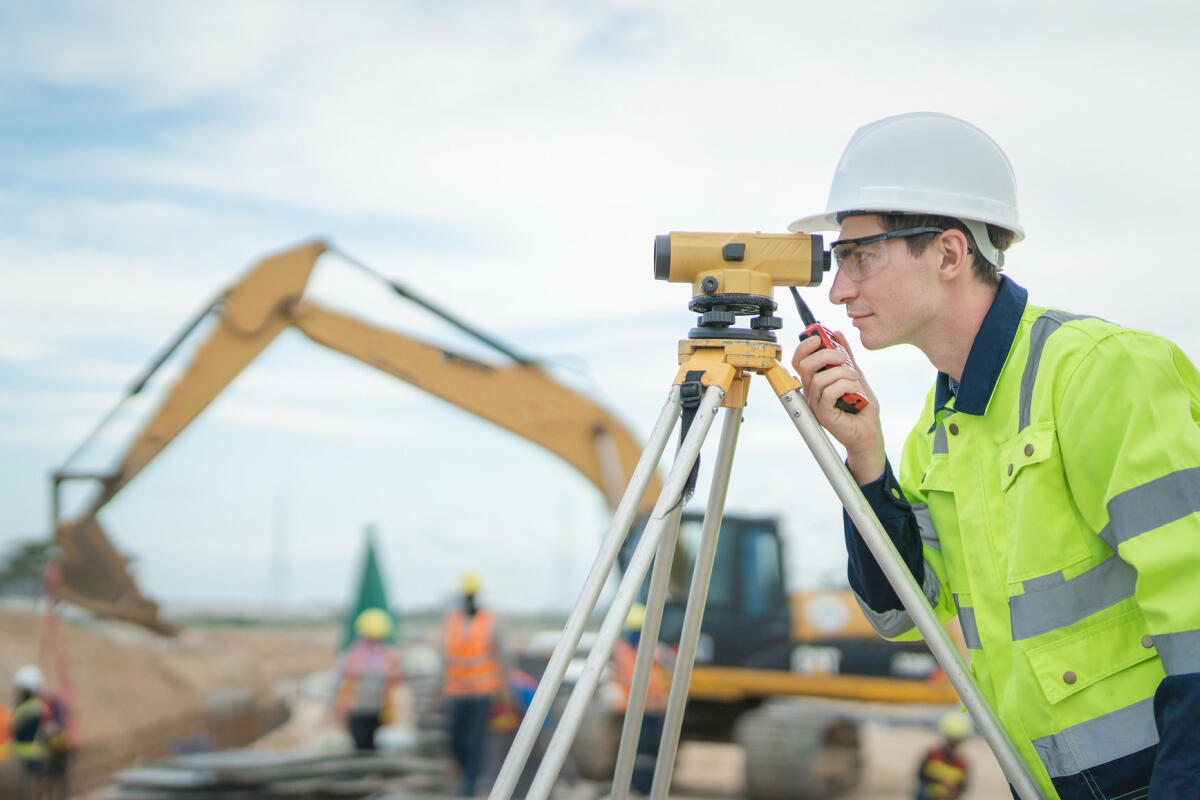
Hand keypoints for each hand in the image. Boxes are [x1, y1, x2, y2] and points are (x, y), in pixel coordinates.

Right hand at [791, 331, 885, 483]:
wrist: (869, 430)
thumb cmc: (861, 406)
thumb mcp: (855, 374)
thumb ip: (846, 356)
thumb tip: (837, 335)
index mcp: (814, 382)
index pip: (799, 360)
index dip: (805, 346)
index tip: (819, 337)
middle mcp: (811, 392)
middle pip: (805, 365)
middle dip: (825, 354)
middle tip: (843, 357)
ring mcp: (815, 404)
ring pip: (819, 378)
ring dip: (842, 373)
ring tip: (855, 378)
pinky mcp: (823, 414)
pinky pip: (828, 392)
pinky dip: (845, 385)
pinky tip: (855, 390)